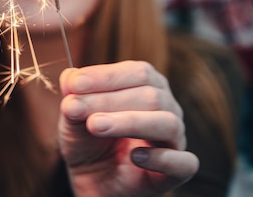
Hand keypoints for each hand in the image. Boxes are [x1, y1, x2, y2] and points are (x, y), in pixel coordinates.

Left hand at [59, 61, 198, 196]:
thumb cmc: (89, 141)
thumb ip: (73, 96)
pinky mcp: (177, 171)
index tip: (76, 84)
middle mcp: (167, 108)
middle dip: (109, 100)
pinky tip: (135, 156)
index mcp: (147, 86)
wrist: (92, 181)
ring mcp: (174, 139)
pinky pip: (183, 162)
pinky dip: (161, 158)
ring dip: (129, 122)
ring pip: (167, 123)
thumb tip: (70, 76)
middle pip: (151, 95)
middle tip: (76, 109)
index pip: (137, 72)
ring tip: (95, 126)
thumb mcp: (73, 117)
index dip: (106, 76)